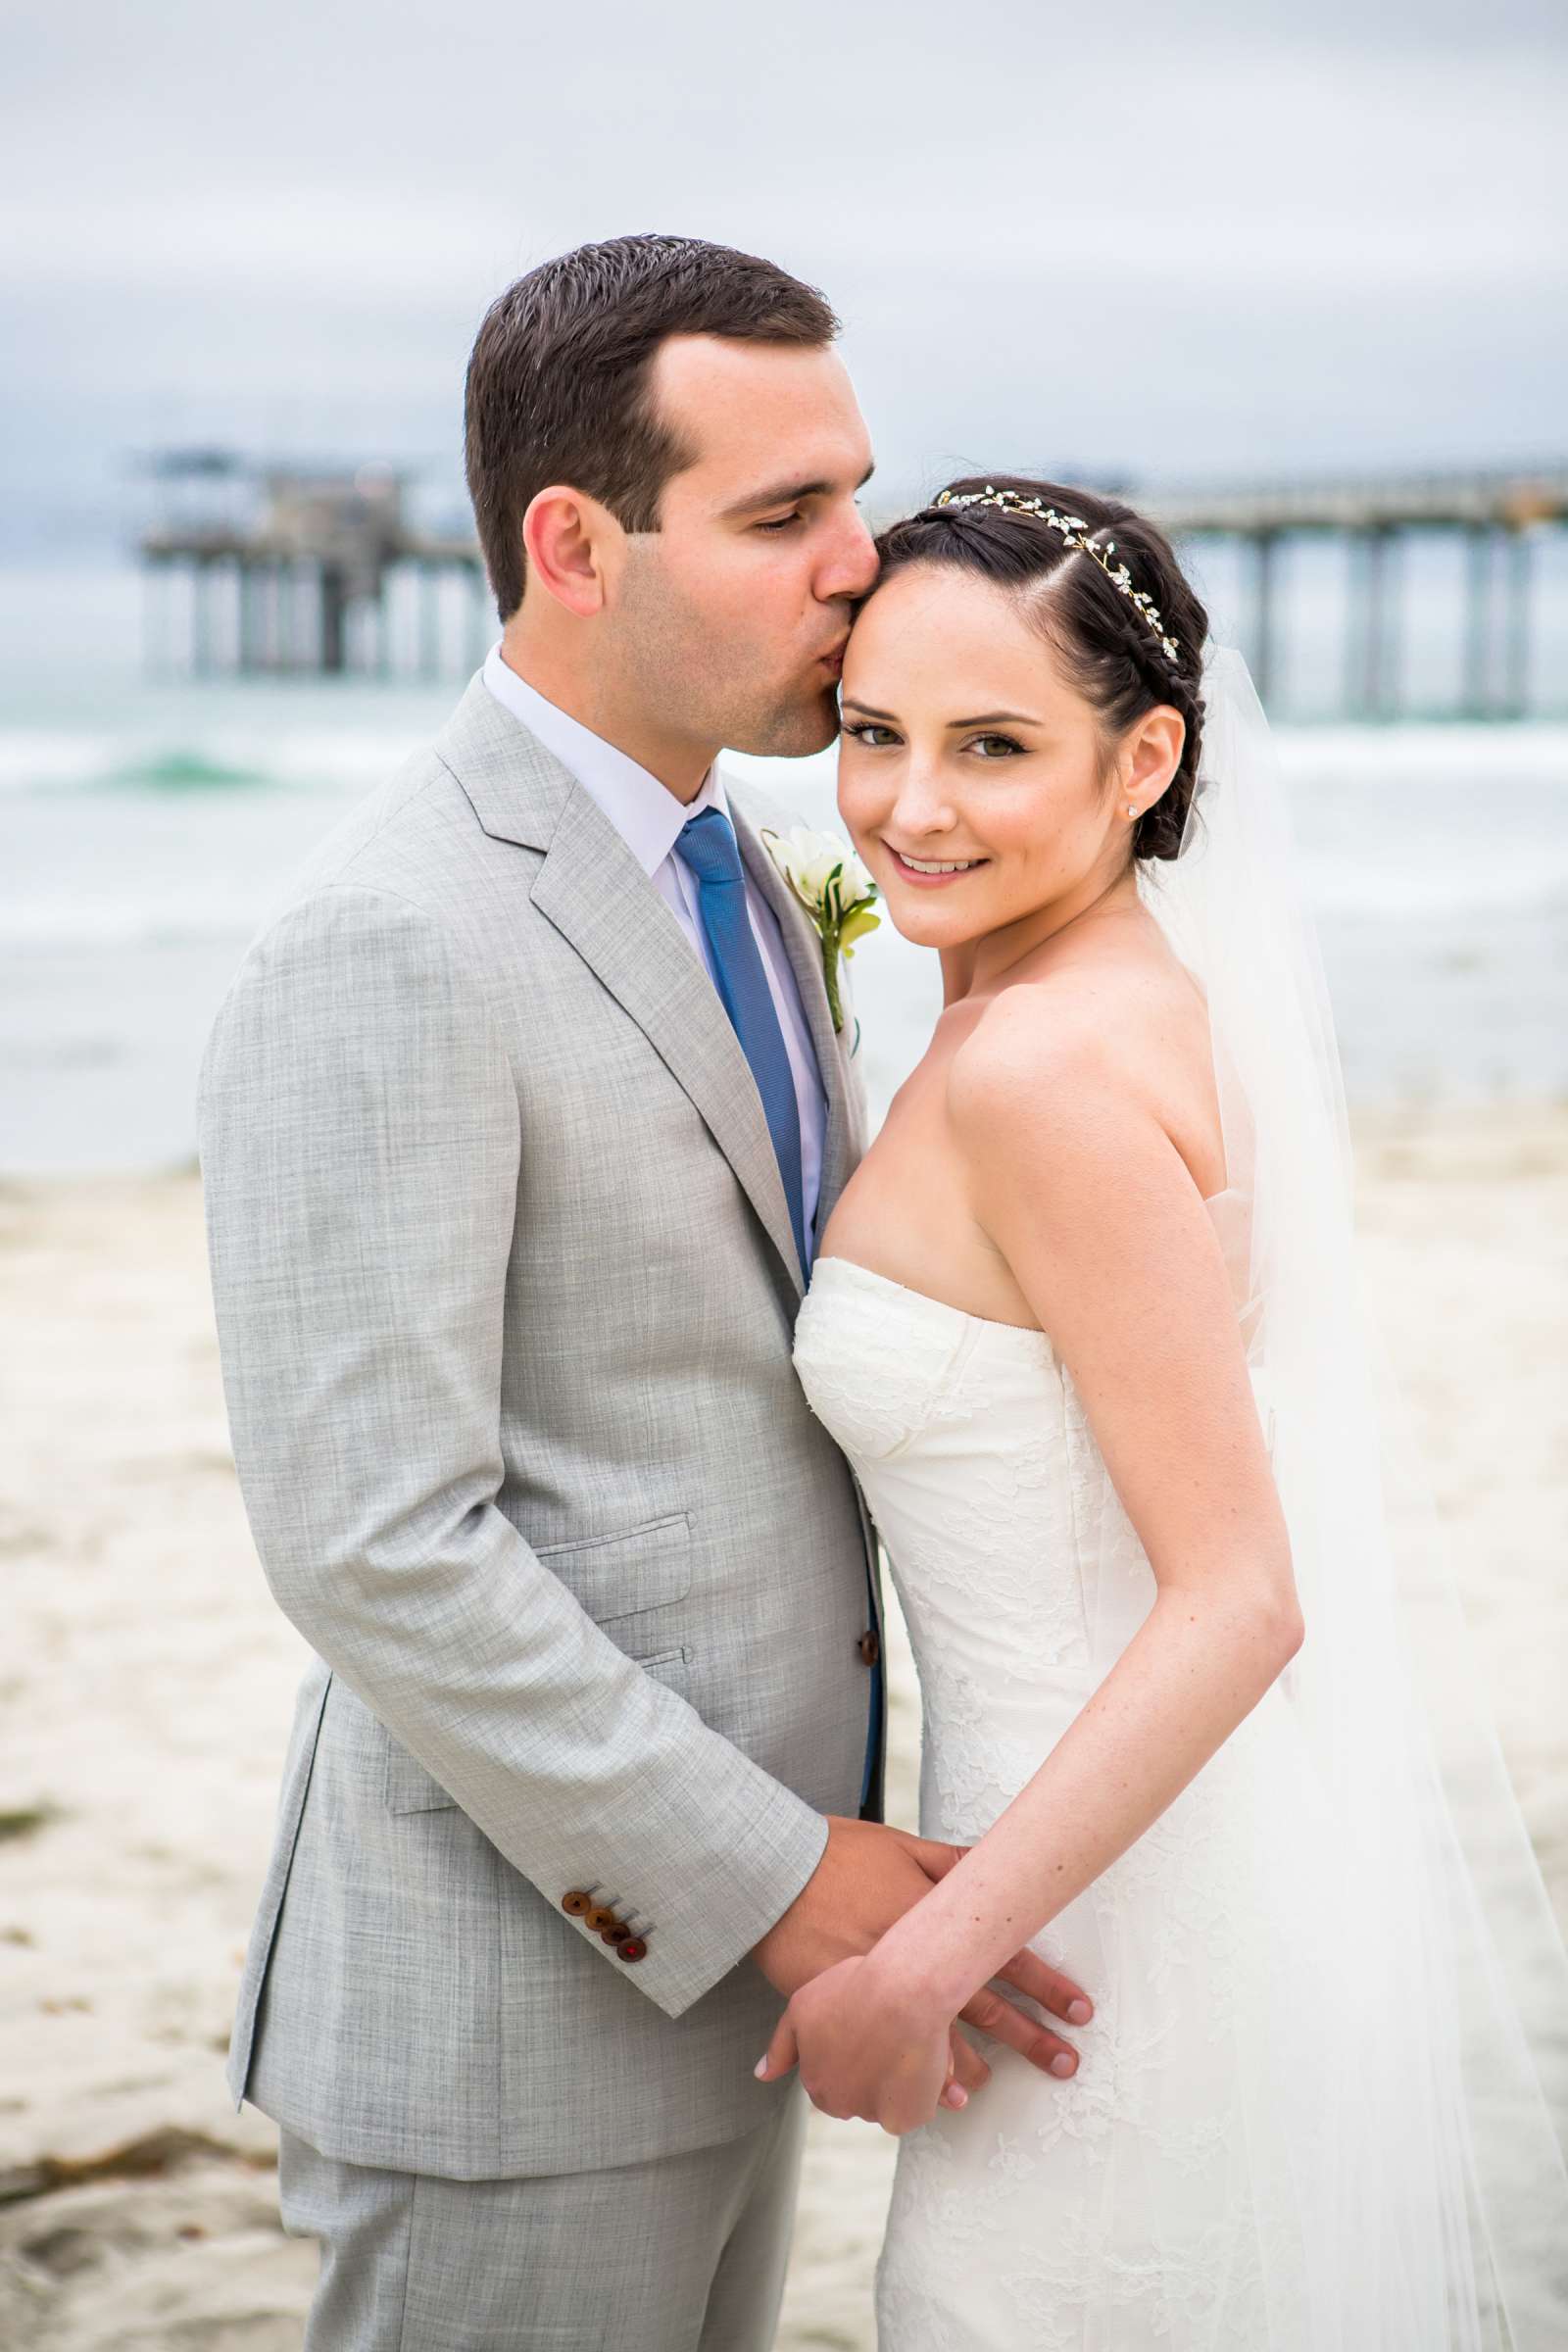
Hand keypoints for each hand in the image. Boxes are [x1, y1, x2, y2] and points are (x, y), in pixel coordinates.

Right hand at [751, 1819, 1091, 2104]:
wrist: (775, 1872)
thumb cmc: (840, 1854)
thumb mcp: (902, 1847)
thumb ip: (950, 1862)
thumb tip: (994, 1861)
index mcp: (934, 1919)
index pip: (1004, 1954)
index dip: (1046, 1984)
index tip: (1079, 2009)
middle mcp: (913, 1959)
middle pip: (983, 2006)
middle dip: (1029, 2035)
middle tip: (1064, 2061)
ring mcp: (879, 1989)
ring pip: (938, 2039)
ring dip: (972, 2066)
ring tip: (996, 2090)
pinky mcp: (845, 2008)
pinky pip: (888, 2049)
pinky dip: (915, 2075)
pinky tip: (937, 2096)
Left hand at [756, 1951, 955, 2135]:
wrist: (905, 1990)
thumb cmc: (856, 1988)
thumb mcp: (803, 2006)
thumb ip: (781, 2046)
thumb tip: (761, 2075)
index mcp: (815, 2081)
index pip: (830, 2082)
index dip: (850, 2055)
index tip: (865, 2030)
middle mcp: (839, 2104)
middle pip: (858, 2096)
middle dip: (871, 2073)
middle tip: (888, 2035)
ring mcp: (871, 2113)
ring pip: (888, 2101)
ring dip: (898, 2081)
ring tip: (909, 2040)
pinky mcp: (905, 2118)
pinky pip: (914, 2108)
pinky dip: (922, 2091)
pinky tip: (925, 2059)